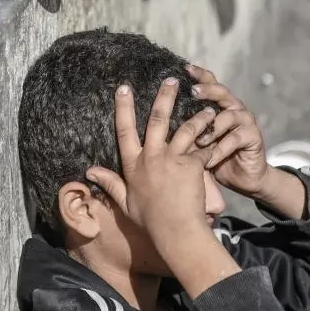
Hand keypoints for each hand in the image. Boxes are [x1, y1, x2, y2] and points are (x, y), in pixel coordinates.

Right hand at [85, 79, 218, 241]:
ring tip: (208, 108)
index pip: (124, 130)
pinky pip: (203, 148)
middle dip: (164, 97)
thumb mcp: (125, 202)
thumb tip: (89, 172)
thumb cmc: (150, 220)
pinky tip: (220, 134)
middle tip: (171, 80)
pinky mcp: (191, 165)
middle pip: (157, 120)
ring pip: (185, 129)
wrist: (175, 230)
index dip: (123, 107)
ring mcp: (172, 159)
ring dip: (198, 116)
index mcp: (133, 164)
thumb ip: (109, 183)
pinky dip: (212, 141)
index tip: (123, 88)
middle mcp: (151, 157)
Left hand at [186, 64, 269, 197]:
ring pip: (228, 115)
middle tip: (193, 91)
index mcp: (217, 105)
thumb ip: (184, 129)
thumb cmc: (213, 157)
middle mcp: (232, 108)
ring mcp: (245, 121)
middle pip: (221, 92)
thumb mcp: (194, 142)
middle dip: (207, 90)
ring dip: (212, 127)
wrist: (241, 177)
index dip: (199, 74)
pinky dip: (220, 150)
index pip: (209, 83)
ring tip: (199, 140)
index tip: (184, 68)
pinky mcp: (253, 137)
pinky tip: (208, 160)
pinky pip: (235, 139)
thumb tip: (155, 120)